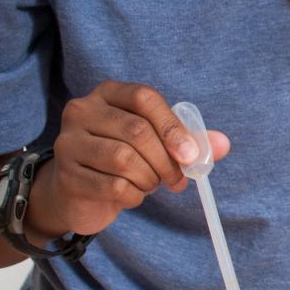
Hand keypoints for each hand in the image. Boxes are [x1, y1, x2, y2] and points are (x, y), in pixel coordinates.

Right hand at [25, 81, 230, 240]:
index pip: (144, 98)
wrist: (79, 193)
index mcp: (108, 94)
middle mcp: (82, 111)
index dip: (173, 127)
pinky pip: (114, 187)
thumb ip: (190, 140)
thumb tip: (222, 144)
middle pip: (137, 131)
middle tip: (178, 179)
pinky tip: (133, 195)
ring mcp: (69, 143)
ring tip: (152, 184)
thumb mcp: (158, 144)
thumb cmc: (125, 159)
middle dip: (167, 161)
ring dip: (150, 179)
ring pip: (124, 160)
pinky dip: (135, 196)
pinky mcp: (66, 175)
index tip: (192, 155)